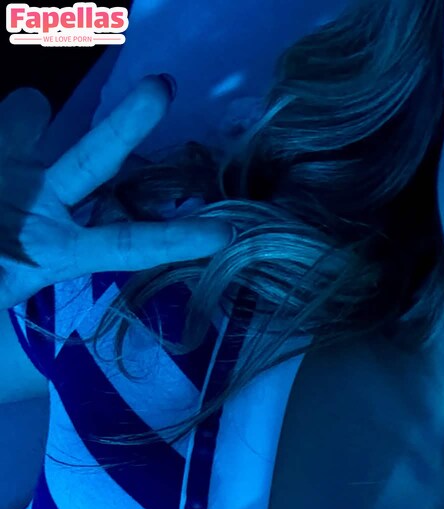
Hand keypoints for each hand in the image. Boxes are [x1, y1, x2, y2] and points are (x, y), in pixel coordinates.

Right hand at [0, 75, 232, 310]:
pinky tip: (13, 125)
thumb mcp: (6, 286)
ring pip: (29, 118)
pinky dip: (12, 118)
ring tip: (38, 109)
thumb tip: (29, 227)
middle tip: (162, 87)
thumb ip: (19, 270)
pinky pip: (11, 117)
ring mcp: (13, 170)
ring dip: (28, 111)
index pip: (125, 242)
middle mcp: (44, 203)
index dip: (173, 239)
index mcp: (57, 250)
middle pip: (94, 156)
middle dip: (128, 121)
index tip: (223, 235)